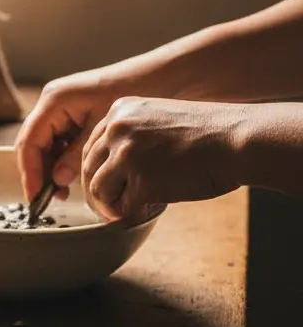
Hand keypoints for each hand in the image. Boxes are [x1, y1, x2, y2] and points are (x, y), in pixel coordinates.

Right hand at [16, 67, 132, 201]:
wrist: (162, 76)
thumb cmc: (135, 94)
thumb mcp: (102, 130)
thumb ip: (76, 156)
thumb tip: (57, 181)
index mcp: (54, 101)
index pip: (29, 141)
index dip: (30, 172)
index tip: (35, 197)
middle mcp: (52, 103)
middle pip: (33, 144)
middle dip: (39, 172)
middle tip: (47, 200)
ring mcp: (62, 108)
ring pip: (45, 144)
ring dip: (51, 169)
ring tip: (64, 192)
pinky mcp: (73, 114)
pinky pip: (60, 140)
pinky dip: (63, 160)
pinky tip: (73, 177)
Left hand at [81, 96, 244, 220]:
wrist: (237, 140)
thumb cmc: (208, 134)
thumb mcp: (159, 119)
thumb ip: (133, 135)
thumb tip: (112, 167)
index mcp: (120, 111)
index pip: (92, 145)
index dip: (97, 168)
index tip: (104, 183)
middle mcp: (117, 129)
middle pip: (88, 167)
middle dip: (96, 191)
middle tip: (107, 206)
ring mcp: (127, 155)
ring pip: (97, 189)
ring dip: (107, 205)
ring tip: (120, 212)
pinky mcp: (143, 181)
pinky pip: (122, 206)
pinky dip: (128, 214)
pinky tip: (141, 213)